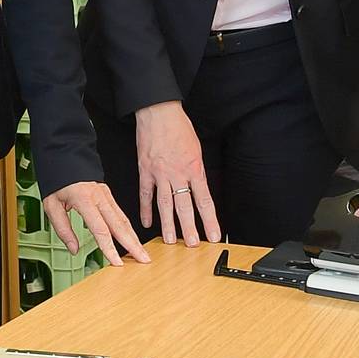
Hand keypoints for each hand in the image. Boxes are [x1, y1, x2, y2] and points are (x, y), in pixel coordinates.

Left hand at [41, 181, 148, 265]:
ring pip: (124, 219)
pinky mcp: (108, 194)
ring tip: (142, 252)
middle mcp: (99, 197)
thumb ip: (63, 229)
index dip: (110, 248)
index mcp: (84, 200)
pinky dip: (128, 228)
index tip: (117, 262)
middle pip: (119, 225)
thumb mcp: (51, 205)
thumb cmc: (57, 179)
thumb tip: (73, 249)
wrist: (64, 156)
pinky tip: (132, 238)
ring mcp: (106, 195)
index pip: (100, 230)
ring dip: (134, 237)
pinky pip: (120, 213)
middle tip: (144, 260)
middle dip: (133, 245)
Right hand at [131, 102, 219, 246]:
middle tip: (193, 244)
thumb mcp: (197, 149)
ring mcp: (160, 174)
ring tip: (171, 240)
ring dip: (169, 224)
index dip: (210, 220)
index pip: (204, 200)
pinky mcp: (145, 171)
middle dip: (190, 228)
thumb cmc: (179, 128)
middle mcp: (177, 174)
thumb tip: (199, 188)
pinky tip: (147, 223)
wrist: (159, 113)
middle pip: (185, 207)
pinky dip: (146, 209)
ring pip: (165, 204)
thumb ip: (196, 170)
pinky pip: (145, 194)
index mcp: (194, 169)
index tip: (214, 235)